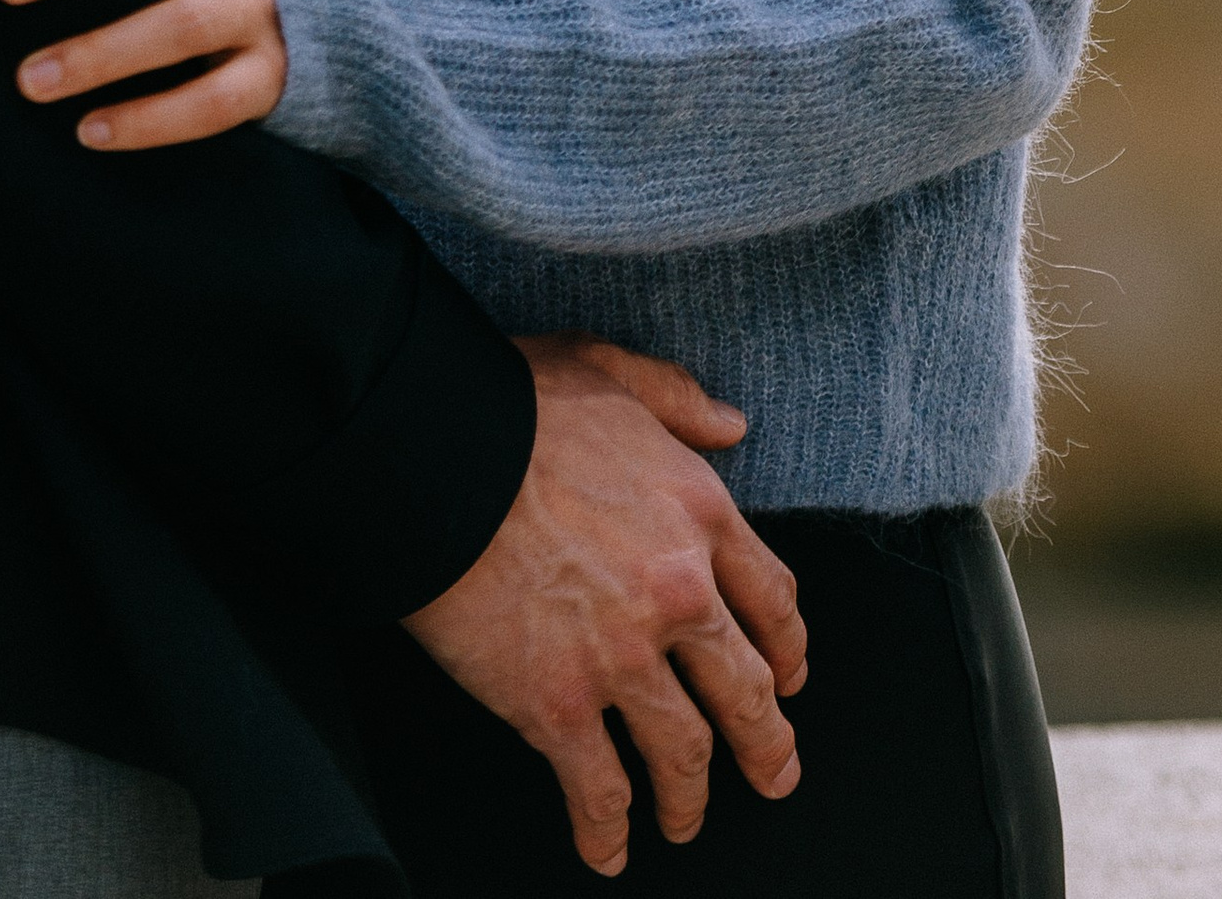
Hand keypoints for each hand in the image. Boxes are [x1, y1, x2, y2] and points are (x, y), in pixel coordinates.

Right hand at [404, 336, 806, 878]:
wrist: (435, 453)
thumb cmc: (511, 403)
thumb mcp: (607, 370)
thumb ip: (675, 398)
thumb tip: (729, 423)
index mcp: (699, 513)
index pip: (773, 599)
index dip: (786, 647)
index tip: (787, 675)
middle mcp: (678, 594)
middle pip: (746, 690)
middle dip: (767, 744)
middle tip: (775, 774)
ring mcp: (621, 658)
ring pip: (683, 753)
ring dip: (690, 799)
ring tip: (685, 822)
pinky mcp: (556, 705)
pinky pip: (598, 789)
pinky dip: (607, 831)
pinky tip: (608, 852)